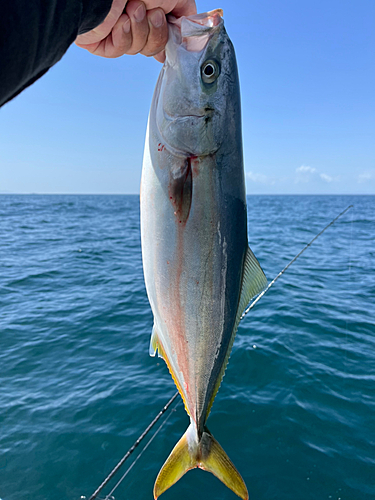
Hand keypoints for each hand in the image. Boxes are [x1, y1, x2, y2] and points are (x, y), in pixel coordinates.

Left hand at [75, 0, 196, 61]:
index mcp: (152, 6)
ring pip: (140, 49)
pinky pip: (121, 51)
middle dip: (155, 32)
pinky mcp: (103, 42)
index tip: (175, 32)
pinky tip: (118, 22)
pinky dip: (122, 36)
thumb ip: (186, 11)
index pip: (169, 33)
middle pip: (157, 46)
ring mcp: (120, 30)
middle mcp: (137, 18)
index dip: (172, 35)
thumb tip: (192, 34)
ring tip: (128, 11)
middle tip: (147, 12)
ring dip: (138, 30)